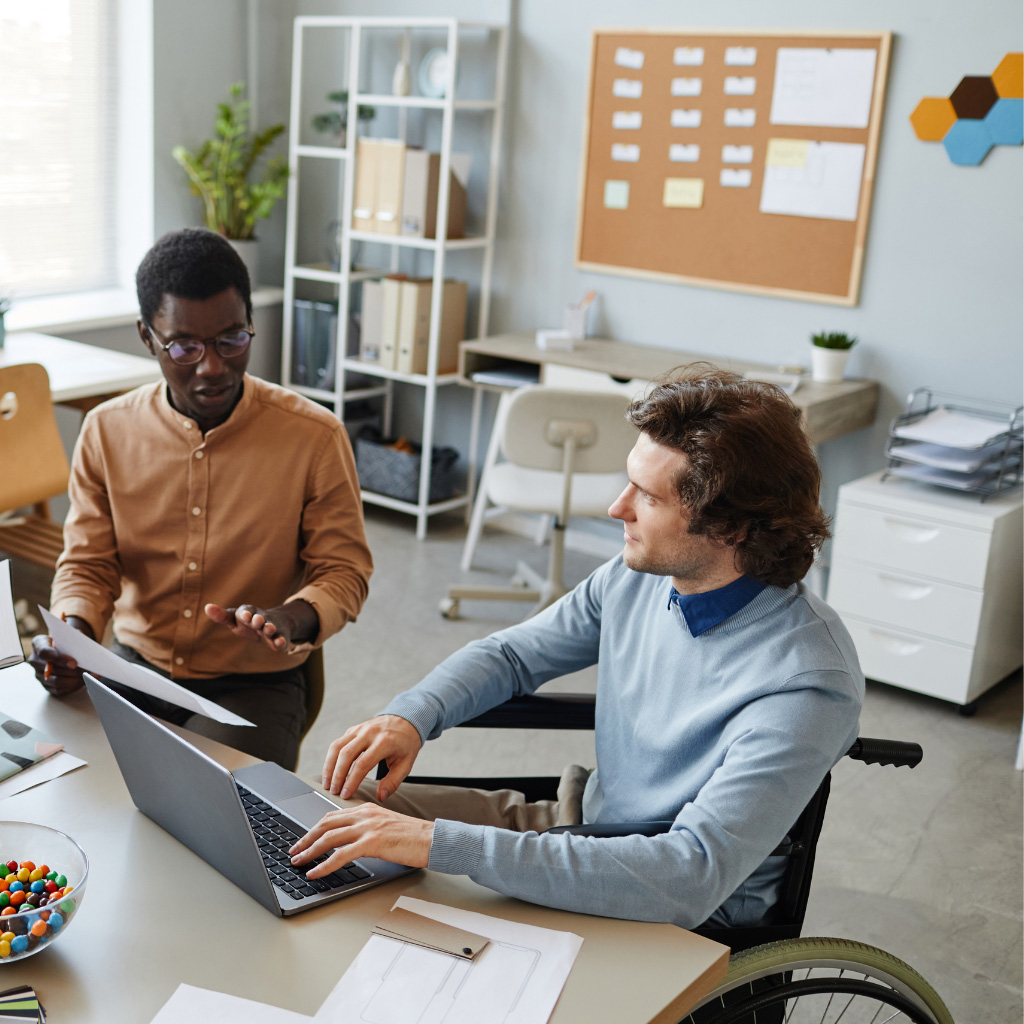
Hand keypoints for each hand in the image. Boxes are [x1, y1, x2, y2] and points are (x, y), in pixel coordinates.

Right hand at [28, 616, 93, 695]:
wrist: (66, 647)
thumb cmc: (69, 640)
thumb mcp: (71, 635)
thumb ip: (75, 641)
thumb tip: (85, 654)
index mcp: (39, 643)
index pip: (44, 653)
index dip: (59, 659)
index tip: (74, 663)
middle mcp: (35, 660)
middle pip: (53, 670)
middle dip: (72, 671)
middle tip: (87, 671)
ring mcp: (39, 674)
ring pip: (57, 682)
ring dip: (74, 680)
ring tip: (87, 676)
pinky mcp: (46, 685)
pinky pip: (59, 690)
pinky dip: (73, 687)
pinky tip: (82, 681)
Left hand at [204, 599, 317, 651]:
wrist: (277, 623)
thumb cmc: (248, 622)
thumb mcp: (234, 619)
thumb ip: (222, 616)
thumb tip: (207, 607)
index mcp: (249, 613)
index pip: (245, 612)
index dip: (245, 614)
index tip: (245, 615)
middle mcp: (261, 619)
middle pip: (259, 618)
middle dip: (258, 620)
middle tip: (257, 621)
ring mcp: (272, 628)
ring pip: (271, 627)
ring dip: (270, 627)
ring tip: (268, 628)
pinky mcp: (280, 638)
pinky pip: (281, 640)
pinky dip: (281, 641)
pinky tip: (280, 644)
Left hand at [289, 803, 432, 874]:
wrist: (433, 839)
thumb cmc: (414, 838)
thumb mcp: (386, 828)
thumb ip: (367, 830)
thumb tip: (349, 844)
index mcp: (367, 809)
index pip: (332, 816)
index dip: (314, 829)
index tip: (303, 840)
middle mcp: (365, 814)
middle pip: (326, 824)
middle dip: (306, 838)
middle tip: (294, 851)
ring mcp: (368, 827)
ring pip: (329, 838)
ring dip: (309, 851)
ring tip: (298, 862)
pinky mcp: (372, 842)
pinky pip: (341, 854)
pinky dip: (324, 864)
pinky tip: (315, 872)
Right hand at [323, 715, 421, 800]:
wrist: (406, 719)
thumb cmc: (406, 744)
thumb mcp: (406, 763)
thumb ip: (393, 781)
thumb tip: (380, 796)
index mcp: (385, 742)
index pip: (363, 764)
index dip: (352, 781)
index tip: (345, 795)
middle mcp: (370, 733)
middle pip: (346, 754)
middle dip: (337, 775)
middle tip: (334, 792)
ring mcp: (360, 729)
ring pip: (337, 746)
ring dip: (329, 766)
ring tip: (327, 784)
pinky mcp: (353, 729)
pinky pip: (338, 743)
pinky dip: (331, 757)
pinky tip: (330, 771)